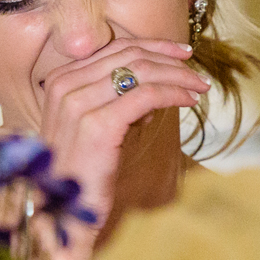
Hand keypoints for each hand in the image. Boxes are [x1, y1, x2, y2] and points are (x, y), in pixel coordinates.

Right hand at [33, 38, 208, 259]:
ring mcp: (77, 103)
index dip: (153, 46)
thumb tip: (152, 86)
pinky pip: (147, 95)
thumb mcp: (94, 125)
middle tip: (196, 71)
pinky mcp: (97, 125)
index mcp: (60, 80)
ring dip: (178, 76)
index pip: (114, 48)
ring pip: (141, 71)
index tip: (182, 53)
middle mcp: (64, 86)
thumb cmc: (82, 172)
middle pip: (129, 55)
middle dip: (170, 59)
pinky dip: (174, 93)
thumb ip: (115, 100)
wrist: (62, 212)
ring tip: (199, 86)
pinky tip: (190, 101)